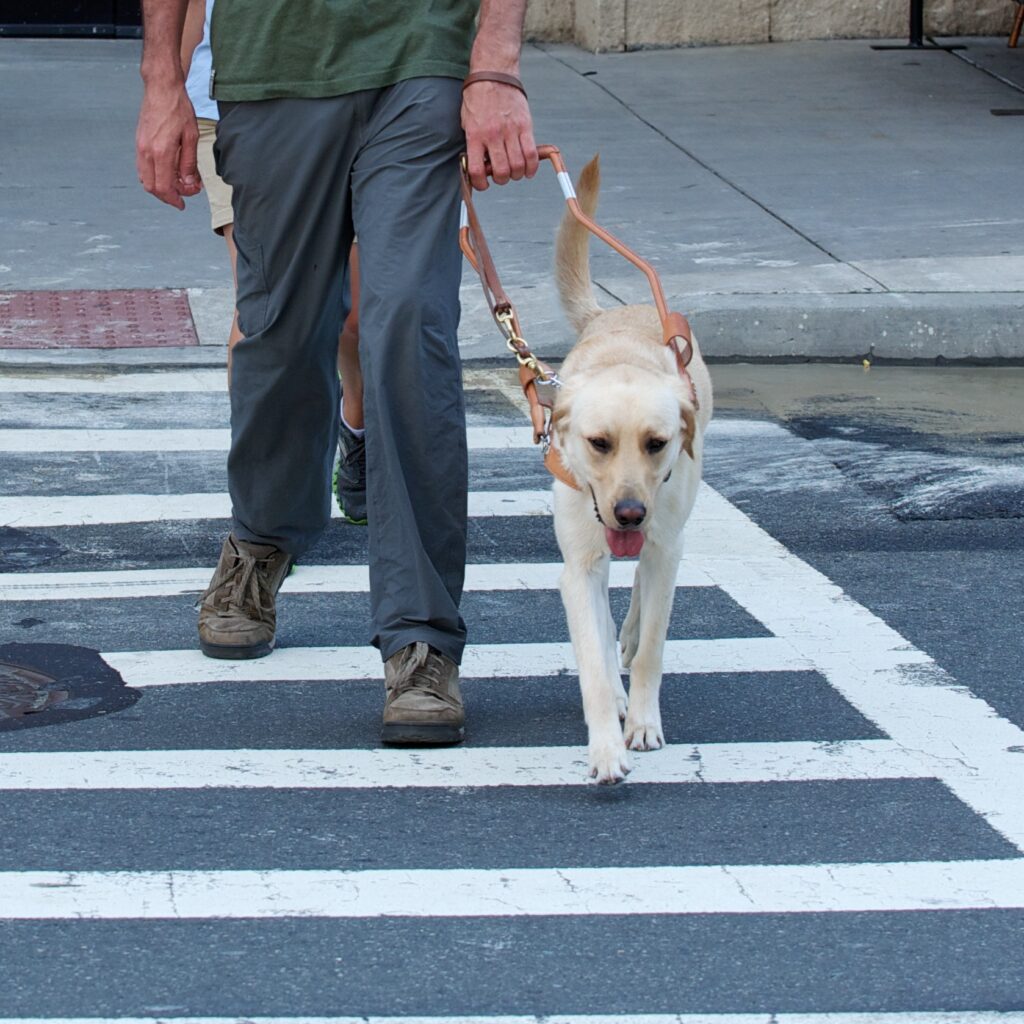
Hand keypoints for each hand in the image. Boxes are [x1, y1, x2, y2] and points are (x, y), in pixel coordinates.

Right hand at [136, 81, 201, 209]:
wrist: (162, 88)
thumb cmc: (177, 108)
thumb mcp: (191, 137)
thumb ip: (189, 163)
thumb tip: (189, 183)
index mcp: (161, 151)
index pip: (163, 187)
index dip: (173, 199)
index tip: (182, 203)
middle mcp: (146, 151)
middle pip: (152, 187)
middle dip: (168, 195)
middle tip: (184, 193)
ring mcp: (140, 147)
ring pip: (145, 179)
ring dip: (161, 186)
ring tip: (178, 182)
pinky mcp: (139, 142)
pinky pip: (143, 167)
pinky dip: (154, 175)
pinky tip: (168, 172)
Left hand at [462, 80, 537, 190]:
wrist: (494, 73)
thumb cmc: (478, 97)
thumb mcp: (467, 122)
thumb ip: (473, 144)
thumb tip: (480, 166)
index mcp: (475, 135)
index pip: (477, 170)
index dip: (480, 184)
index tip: (483, 184)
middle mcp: (493, 135)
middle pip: (502, 172)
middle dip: (502, 179)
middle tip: (501, 174)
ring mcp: (511, 131)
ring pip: (518, 166)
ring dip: (516, 175)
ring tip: (514, 171)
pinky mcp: (525, 126)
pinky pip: (532, 154)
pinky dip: (531, 167)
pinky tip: (528, 170)